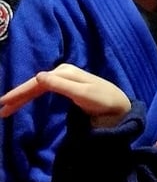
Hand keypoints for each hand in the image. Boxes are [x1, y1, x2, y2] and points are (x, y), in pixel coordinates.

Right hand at [0, 64, 130, 126]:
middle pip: (34, 84)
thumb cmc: (104, 101)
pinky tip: (23, 100)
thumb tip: (38, 76)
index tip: (4, 103)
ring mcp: (64, 79)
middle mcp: (63, 72)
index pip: (36, 83)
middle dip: (17, 96)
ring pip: (37, 87)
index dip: (19, 92)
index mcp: (65, 72)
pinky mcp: (67, 87)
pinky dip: (31, 96)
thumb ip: (62, 86)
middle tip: (1, 109)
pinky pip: (43, 90)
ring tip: (7, 108)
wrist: (119, 107)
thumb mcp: (83, 94)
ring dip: (22, 96)